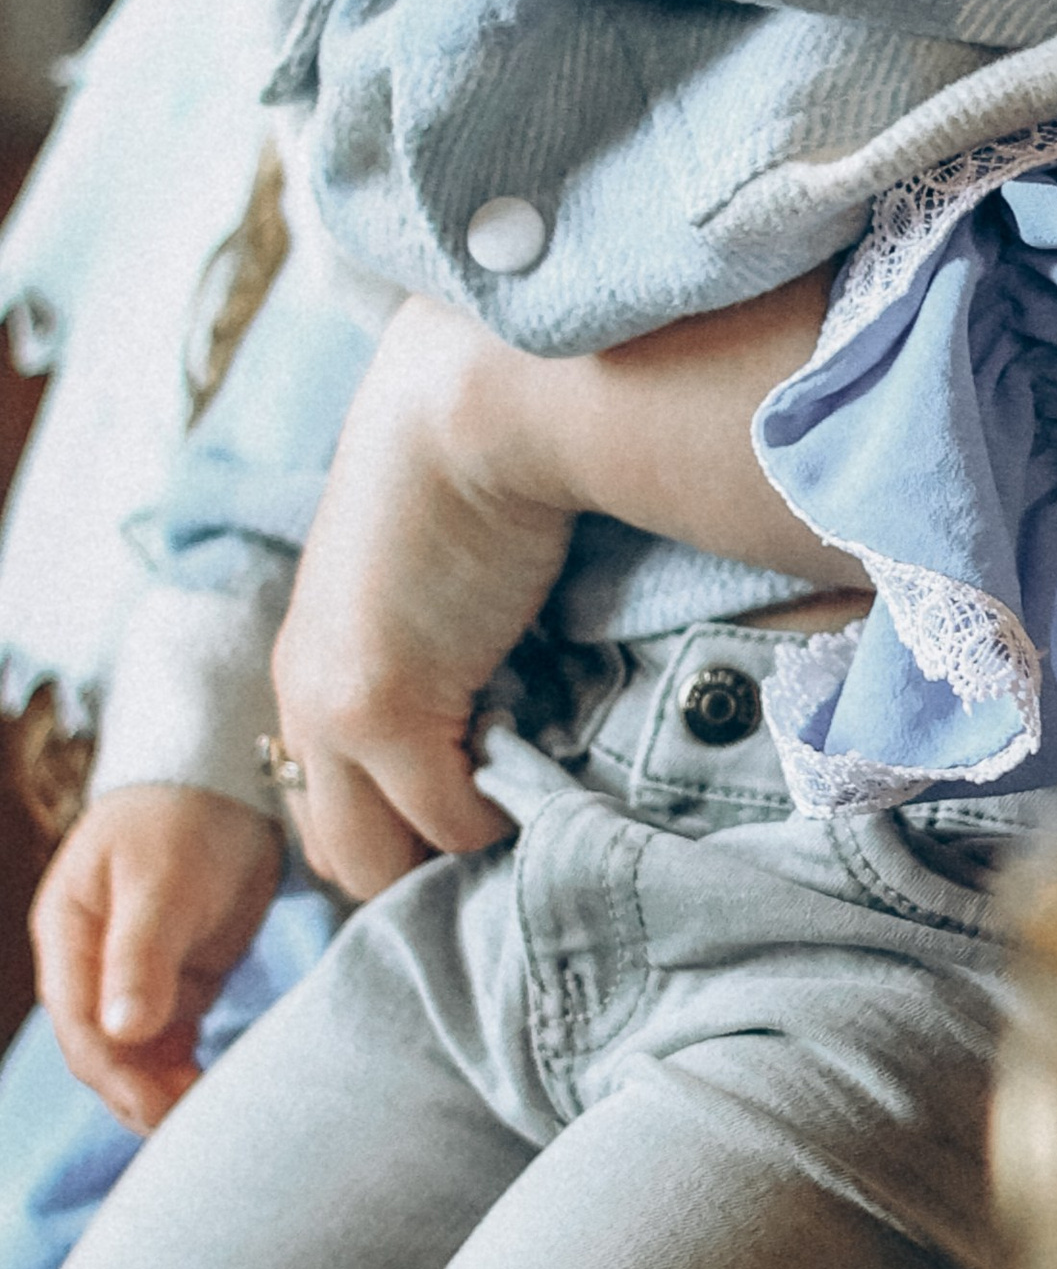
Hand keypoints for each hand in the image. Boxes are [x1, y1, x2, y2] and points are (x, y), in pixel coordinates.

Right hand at [32, 784, 281, 1129]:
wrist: (228, 780)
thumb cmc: (182, 817)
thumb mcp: (161, 880)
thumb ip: (141, 954)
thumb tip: (123, 1033)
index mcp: (67, 936)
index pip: (80, 1023)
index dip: (115, 1071)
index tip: (158, 1105)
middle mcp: (91, 964)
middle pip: (104, 1049)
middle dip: (138, 1091)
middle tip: (186, 1126)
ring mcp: (133, 975)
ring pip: (136, 1054)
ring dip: (162, 1088)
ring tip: (205, 1116)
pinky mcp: (176, 980)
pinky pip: (171, 1040)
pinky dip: (185, 1067)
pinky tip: (213, 1091)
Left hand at [272, 296, 575, 898]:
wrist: (473, 408)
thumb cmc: (472, 473)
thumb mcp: (429, 587)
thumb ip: (436, 658)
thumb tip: (493, 732)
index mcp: (308, 668)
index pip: (328, 809)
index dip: (401, 827)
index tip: (474, 812)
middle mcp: (301, 701)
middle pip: (342, 854)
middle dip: (418, 861)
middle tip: (500, 832)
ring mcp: (333, 711)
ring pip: (383, 858)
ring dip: (455, 846)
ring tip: (521, 809)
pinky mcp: (382, 709)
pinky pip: (450, 820)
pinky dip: (499, 815)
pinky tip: (543, 768)